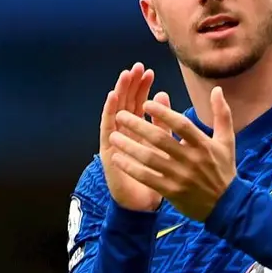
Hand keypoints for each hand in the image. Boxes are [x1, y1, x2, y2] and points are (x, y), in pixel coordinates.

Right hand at [99, 62, 169, 211]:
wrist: (143, 204)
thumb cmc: (156, 176)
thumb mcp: (164, 147)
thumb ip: (164, 123)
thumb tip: (164, 94)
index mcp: (140, 131)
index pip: (140, 104)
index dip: (143, 87)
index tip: (148, 72)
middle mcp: (125, 133)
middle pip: (126, 104)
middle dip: (130, 85)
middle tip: (136, 68)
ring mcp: (115, 141)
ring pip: (115, 113)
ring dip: (119, 94)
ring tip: (123, 77)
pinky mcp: (108, 152)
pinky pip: (107, 130)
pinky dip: (108, 113)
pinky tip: (112, 100)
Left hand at [109, 86, 236, 220]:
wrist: (226, 206)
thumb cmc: (223, 169)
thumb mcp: (227, 141)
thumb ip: (222, 114)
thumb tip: (216, 89)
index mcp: (203, 144)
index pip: (181, 124)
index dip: (163, 112)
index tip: (146, 103)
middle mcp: (191, 159)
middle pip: (160, 139)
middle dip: (138, 126)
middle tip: (120, 115)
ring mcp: (180, 177)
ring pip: (149, 159)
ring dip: (129, 147)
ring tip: (113, 136)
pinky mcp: (172, 191)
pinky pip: (147, 177)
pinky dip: (130, 168)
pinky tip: (117, 159)